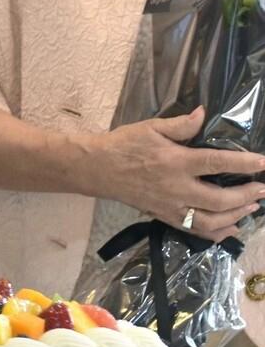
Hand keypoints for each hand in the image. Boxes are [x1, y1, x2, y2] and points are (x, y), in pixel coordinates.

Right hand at [91, 107, 264, 242]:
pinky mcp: (164, 216)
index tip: (263, 162)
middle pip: (219, 199)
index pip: (216, 163)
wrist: (97, 169)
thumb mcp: (151, 127)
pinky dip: (216, 233)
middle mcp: (176, 188)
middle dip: (246, 196)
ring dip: (235, 216)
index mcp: (175, 162)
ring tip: (251, 208)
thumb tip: (203, 113)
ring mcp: (170, 206)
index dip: (243, 163)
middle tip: (262, 190)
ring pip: (210, 221)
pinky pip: (194, 230)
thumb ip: (181, 124)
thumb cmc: (124, 144)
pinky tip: (230, 228)